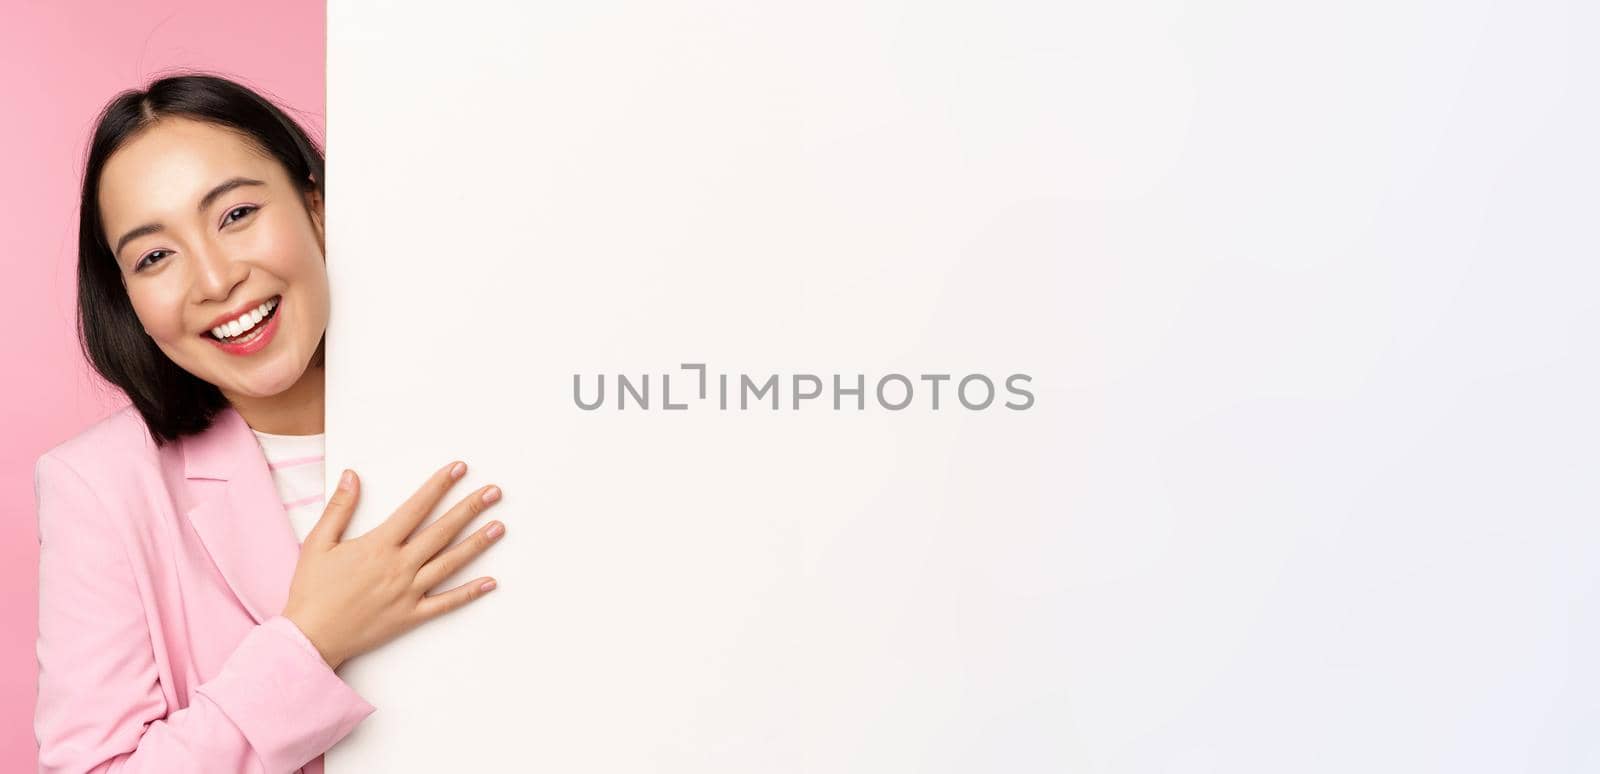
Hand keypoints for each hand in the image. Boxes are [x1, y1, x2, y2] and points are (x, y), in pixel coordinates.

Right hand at [282, 461, 504, 669]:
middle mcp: (399, 566)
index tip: (459, 469)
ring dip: (477, 543)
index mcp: (378, 545)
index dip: (439, 486)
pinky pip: (445, 603)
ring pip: (450, 563)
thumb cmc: (312, 590)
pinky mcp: (410, 616)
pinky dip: (469, 593)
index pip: (417, 508)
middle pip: (442, 531)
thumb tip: (351, 475)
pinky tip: (490, 582)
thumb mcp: (318, 543)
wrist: (309, 637)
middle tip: (494, 492)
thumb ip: (339, 508)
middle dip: (470, 508)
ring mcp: (408, 592)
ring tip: (499, 526)